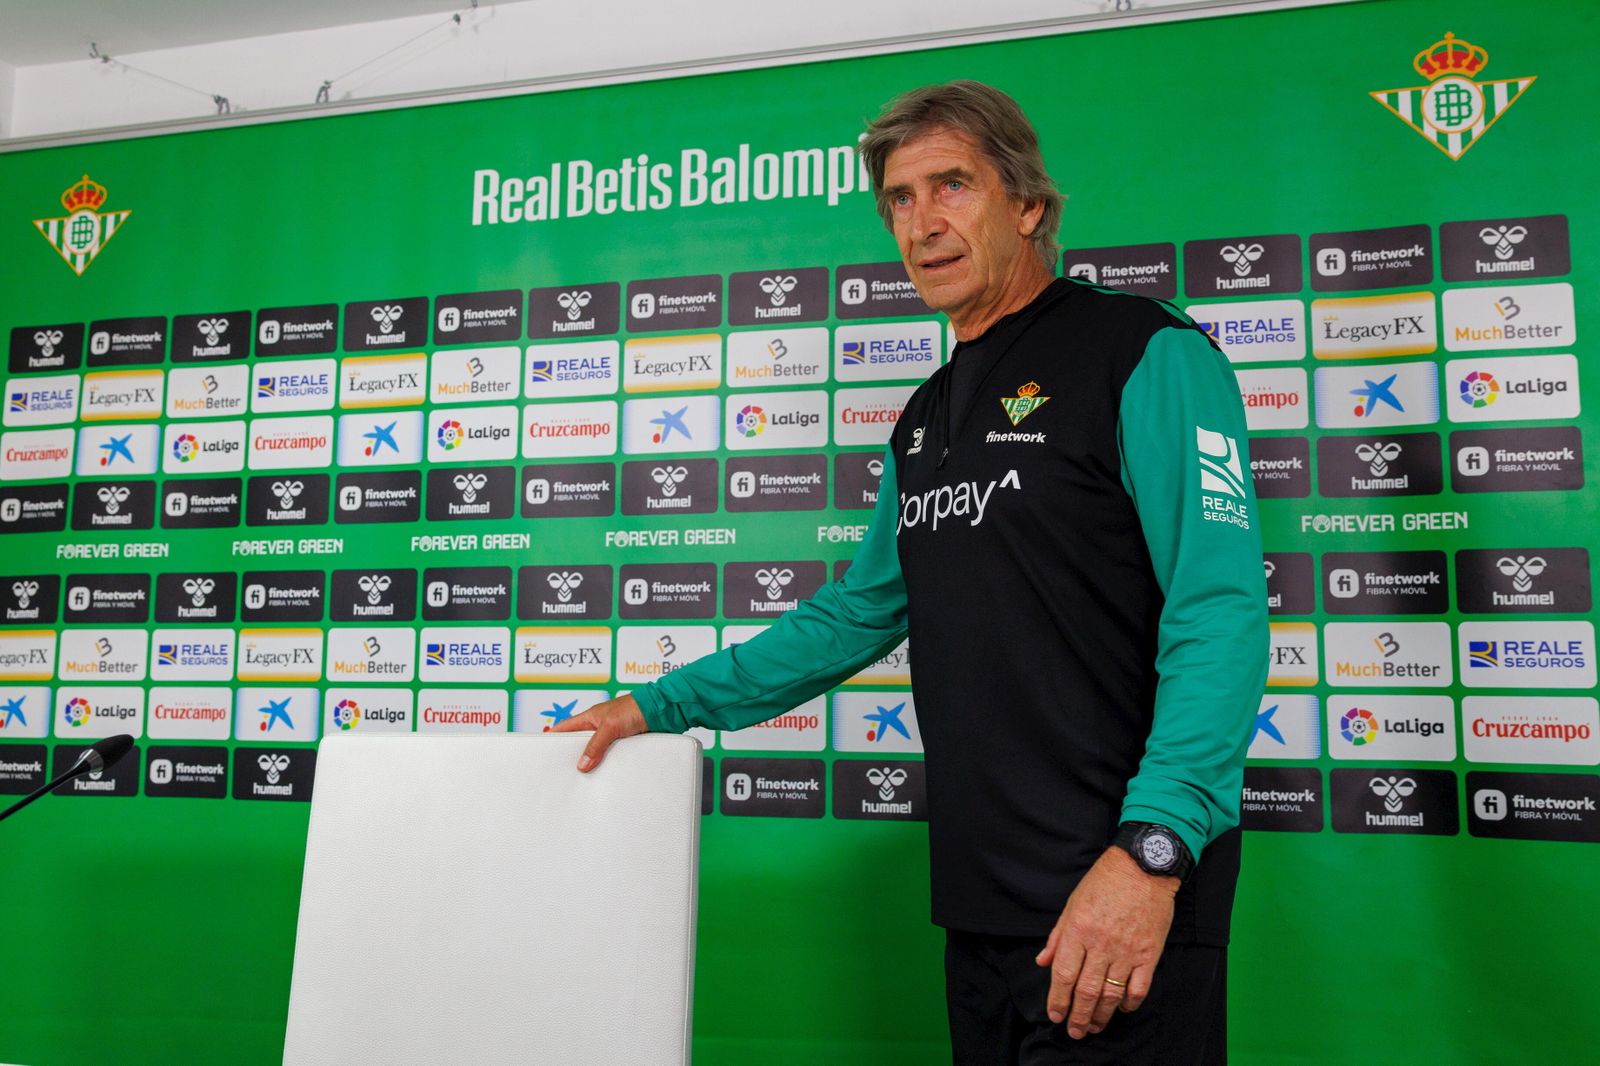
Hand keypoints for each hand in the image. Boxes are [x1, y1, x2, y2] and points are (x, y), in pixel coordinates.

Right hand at [549, 695, 647, 771]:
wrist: (661, 711)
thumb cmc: (634, 708)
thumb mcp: (610, 726)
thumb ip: (595, 745)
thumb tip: (582, 764)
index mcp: (589, 718)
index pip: (564, 729)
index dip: (552, 738)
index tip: (542, 751)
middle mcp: (598, 728)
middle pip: (579, 744)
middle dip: (573, 757)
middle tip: (563, 773)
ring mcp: (611, 737)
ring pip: (596, 754)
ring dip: (593, 763)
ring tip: (583, 780)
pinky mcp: (623, 746)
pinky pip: (611, 758)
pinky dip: (608, 766)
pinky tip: (605, 777)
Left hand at [1034, 845, 1177, 1038]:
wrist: (1142, 867)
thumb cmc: (1104, 882)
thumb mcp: (1072, 904)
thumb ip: (1058, 937)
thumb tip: (1043, 962)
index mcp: (1078, 930)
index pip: (1063, 974)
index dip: (1057, 999)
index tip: (1055, 1015)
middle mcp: (1101, 944)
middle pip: (1086, 990)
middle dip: (1078, 1016)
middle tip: (1075, 1031)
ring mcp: (1127, 951)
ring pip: (1110, 994)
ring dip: (1101, 1015)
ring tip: (1095, 1026)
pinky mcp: (1149, 953)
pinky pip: (1139, 988)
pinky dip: (1129, 1003)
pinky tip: (1121, 1008)